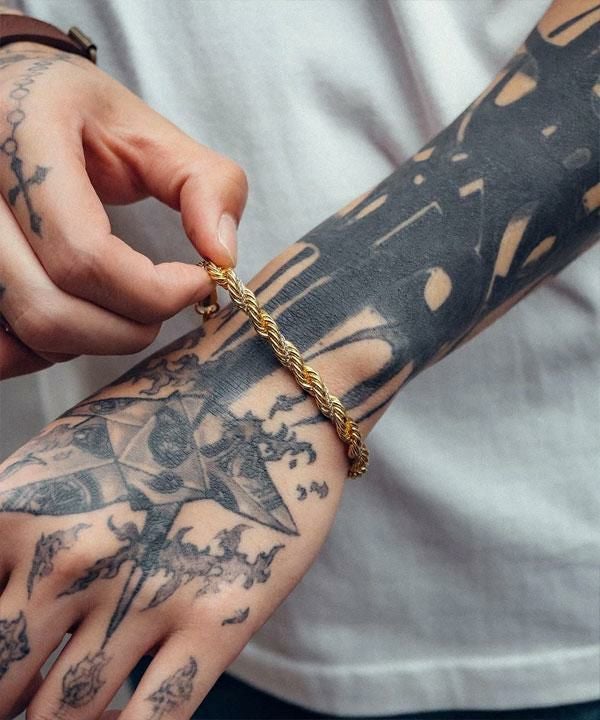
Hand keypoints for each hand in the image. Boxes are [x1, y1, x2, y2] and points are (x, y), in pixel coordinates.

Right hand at [0, 40, 247, 378]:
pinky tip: (80, 318)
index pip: (85, 254)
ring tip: (124, 305)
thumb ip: (206, 184)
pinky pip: (0, 344)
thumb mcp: (151, 131)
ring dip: (92, 340)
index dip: (152, 291)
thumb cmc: (82, 116)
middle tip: (164, 306)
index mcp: (24, 138)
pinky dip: (47, 350)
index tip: (197, 283)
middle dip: (127, 329)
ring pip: (27, 331)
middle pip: (50, 308)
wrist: (13, 101)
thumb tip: (223, 256)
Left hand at [0, 296, 352, 717]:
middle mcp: (67, 560)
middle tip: (26, 696)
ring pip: (66, 716)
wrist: (268, 381)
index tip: (4, 670)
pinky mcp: (215, 619)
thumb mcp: (71, 452)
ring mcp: (142, 594)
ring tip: (62, 712)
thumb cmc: (171, 409)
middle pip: (1, 681)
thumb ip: (20, 526)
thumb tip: (10, 596)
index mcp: (19, 511)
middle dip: (8, 699)